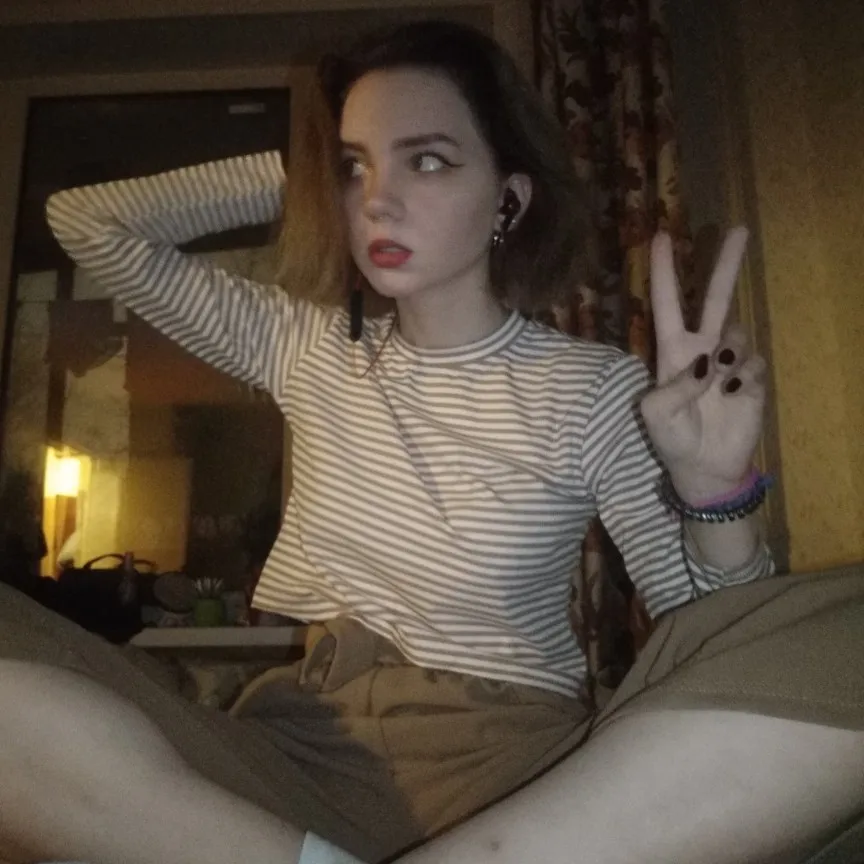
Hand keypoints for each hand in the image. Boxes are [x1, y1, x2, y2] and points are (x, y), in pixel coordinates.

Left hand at [640, 228, 766, 503]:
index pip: (668, 304)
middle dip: (726, 265)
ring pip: (739, 332)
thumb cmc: (672, 439)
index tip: (660, 236)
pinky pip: (754, 363)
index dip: (664, 272)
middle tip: (739, 230)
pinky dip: (746, 375)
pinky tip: (735, 393)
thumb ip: (672, 388)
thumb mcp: (654, 416)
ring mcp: (729, 363)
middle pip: (716, 299)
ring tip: (721, 377)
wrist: (704, 468)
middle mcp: (702, 349)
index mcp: (672, 351)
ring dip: (731, 349)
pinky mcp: (752, 380)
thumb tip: (705, 364)